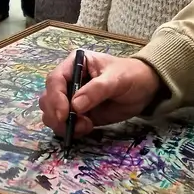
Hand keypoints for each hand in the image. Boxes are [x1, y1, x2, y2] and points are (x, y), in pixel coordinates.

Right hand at [39, 53, 159, 138]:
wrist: (145, 88)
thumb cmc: (131, 75)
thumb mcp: (116, 79)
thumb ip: (96, 90)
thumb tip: (75, 106)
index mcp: (75, 64)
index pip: (55, 80)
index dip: (55, 98)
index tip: (64, 114)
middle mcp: (69, 80)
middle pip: (48, 98)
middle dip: (56, 114)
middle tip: (74, 123)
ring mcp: (72, 98)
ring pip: (52, 113)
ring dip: (62, 124)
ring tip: (85, 126)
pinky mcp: (79, 114)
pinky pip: (64, 124)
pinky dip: (70, 130)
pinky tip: (86, 128)